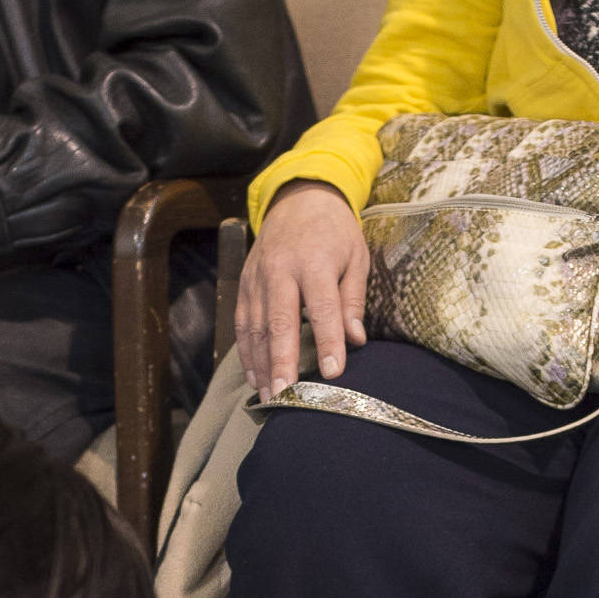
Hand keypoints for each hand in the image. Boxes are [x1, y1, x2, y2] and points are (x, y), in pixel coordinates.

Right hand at [234, 181, 368, 401]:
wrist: (298, 200)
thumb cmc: (335, 233)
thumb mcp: (356, 258)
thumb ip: (353, 300)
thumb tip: (356, 341)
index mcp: (314, 262)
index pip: (322, 308)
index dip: (328, 342)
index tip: (333, 374)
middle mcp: (280, 270)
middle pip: (279, 322)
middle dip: (282, 362)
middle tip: (287, 396)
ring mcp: (257, 278)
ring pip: (255, 327)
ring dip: (261, 365)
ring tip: (270, 398)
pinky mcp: (244, 284)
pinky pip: (242, 324)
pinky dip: (247, 353)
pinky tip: (256, 378)